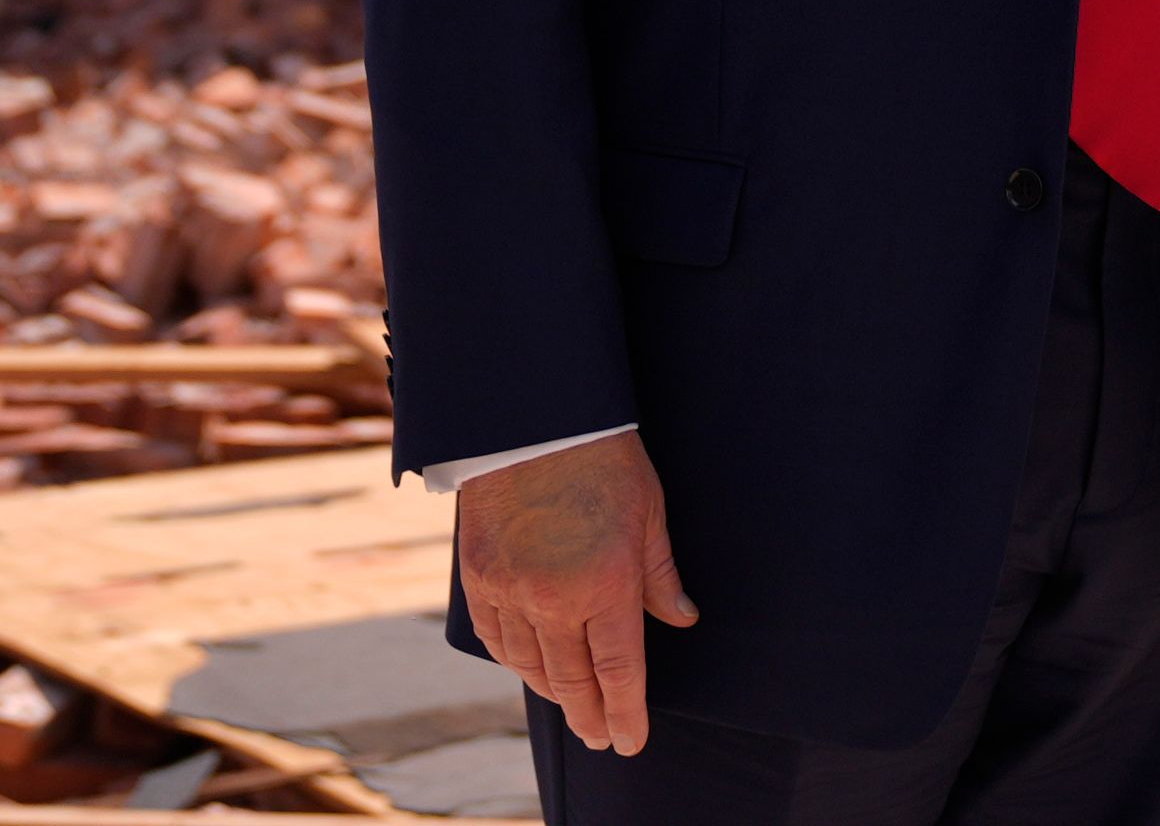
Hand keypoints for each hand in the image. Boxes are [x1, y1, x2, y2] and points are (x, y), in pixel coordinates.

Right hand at [455, 430, 696, 755]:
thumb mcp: (650, 512)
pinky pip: (496, 640)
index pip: (618, 670)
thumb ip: (661, 574)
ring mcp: (510, 591)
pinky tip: (532, 669)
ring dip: (555, 693)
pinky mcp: (478, 578)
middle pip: (572, 680)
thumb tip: (681, 619)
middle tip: (604, 738)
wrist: (533, 419)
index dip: (626, 712)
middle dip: (592, 716)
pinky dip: (516, 662)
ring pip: (531, 666)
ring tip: (575, 708)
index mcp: (606, 583)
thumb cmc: (603, 459)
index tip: (630, 741)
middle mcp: (555, 598)